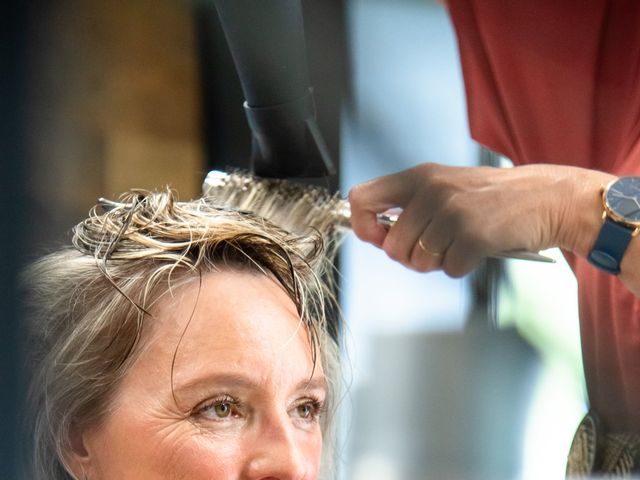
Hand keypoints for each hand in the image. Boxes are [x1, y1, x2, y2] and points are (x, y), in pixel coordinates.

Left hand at [349, 162, 612, 276]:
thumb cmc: (490, 198)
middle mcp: (431, 190)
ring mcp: (453, 212)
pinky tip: (478, 249)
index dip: (363, 226)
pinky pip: (450, 269)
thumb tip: (376, 236)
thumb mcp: (444, 187)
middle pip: (392, 246)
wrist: (545, 197)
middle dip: (411, 257)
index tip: (380, 237)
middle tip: (437, 246)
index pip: (361, 199)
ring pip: (418, 262)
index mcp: (418, 176)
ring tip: (460, 243)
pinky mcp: (474, 235)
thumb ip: (408, 207)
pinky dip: (463, 267)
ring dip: (438, 262)